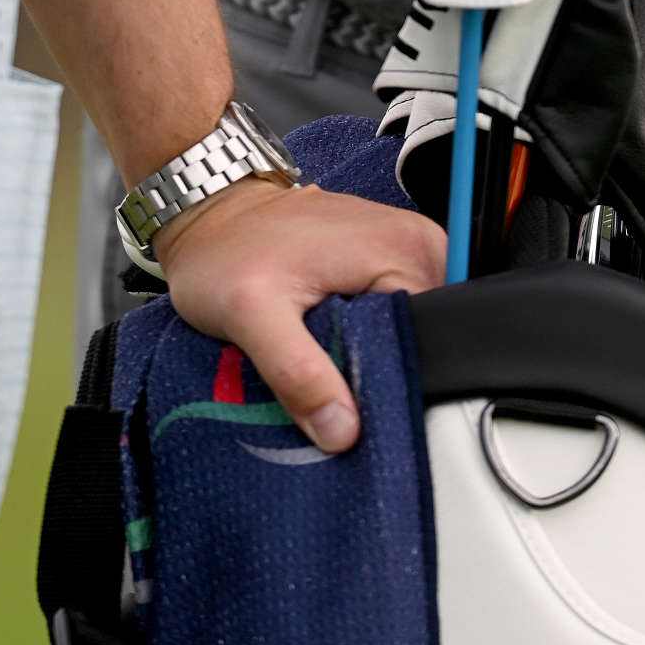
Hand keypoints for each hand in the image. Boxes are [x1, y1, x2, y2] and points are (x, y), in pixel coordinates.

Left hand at [155, 176, 445, 450]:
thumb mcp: (250, 313)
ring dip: (375, 359)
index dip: (396, 383)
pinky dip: (367, 339)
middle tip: (332, 392)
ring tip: (327, 369)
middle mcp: (416, 243)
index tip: (355, 409)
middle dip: (385, 374)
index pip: (433, 340)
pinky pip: (394, 315)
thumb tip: (344, 431)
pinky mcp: (384, 259)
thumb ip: (297, 372)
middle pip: (426, 339)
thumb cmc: (227, 251)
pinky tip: (332, 349)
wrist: (212, 213)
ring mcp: (402, 249)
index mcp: (404, 249)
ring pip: (410, 332)